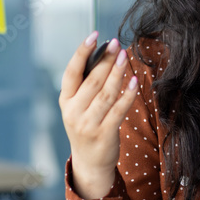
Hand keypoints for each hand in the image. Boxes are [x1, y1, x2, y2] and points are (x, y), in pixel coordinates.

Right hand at [59, 31, 138, 199]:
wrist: (90, 163)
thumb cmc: (86, 126)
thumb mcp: (77, 107)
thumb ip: (85, 86)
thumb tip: (104, 55)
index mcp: (65, 101)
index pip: (71, 72)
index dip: (82, 52)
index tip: (94, 35)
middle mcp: (73, 112)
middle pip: (92, 80)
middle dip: (105, 59)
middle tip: (117, 43)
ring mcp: (88, 124)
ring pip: (106, 93)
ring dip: (117, 72)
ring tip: (126, 56)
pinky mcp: (105, 134)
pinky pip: (119, 109)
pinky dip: (127, 94)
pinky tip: (134, 80)